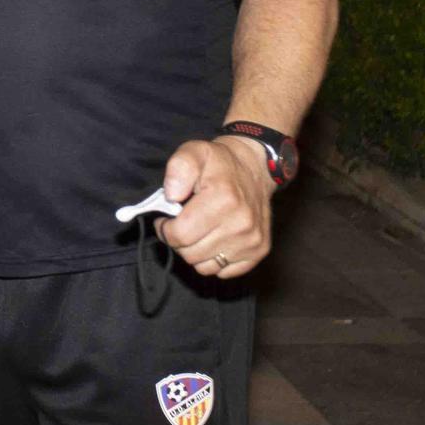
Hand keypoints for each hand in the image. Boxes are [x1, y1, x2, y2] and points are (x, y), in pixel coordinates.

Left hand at [156, 137, 275, 278]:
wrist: (254, 168)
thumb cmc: (219, 163)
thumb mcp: (194, 152)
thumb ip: (178, 169)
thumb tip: (171, 196)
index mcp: (224, 199)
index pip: (180, 235)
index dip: (165, 230)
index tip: (166, 220)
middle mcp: (242, 223)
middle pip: (190, 254)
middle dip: (179, 241)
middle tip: (182, 224)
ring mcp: (252, 240)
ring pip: (206, 267)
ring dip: (195, 252)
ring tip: (198, 231)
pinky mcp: (259, 251)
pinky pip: (224, 272)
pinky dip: (214, 260)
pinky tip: (215, 239)